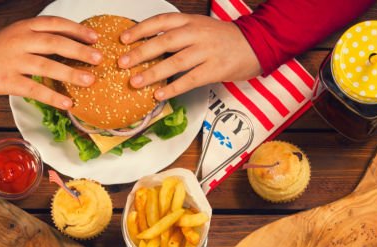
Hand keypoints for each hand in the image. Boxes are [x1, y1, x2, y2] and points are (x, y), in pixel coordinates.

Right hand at [0, 17, 101, 109]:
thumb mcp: (18, 34)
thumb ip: (40, 37)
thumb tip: (72, 45)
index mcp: (25, 27)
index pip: (55, 24)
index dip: (76, 29)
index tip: (94, 37)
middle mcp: (21, 41)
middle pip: (55, 43)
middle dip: (79, 50)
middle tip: (98, 58)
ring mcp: (14, 61)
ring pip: (47, 66)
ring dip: (71, 73)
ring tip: (90, 80)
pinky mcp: (8, 81)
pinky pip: (35, 90)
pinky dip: (53, 96)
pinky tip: (68, 103)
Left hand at [119, 14, 260, 101]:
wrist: (255, 44)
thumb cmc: (222, 39)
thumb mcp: (199, 28)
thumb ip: (176, 35)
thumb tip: (146, 47)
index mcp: (190, 21)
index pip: (161, 21)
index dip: (140, 29)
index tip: (123, 39)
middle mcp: (197, 33)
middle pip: (164, 42)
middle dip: (140, 53)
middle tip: (122, 63)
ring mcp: (207, 51)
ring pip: (175, 61)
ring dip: (153, 73)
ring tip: (135, 82)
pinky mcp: (215, 69)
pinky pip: (190, 80)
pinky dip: (173, 88)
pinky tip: (159, 94)